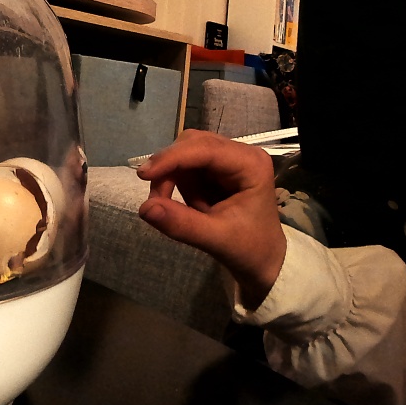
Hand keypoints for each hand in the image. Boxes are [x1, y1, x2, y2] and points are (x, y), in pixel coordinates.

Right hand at [136, 130, 285, 307]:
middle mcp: (239, 154)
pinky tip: (188, 205)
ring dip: (171, 177)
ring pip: (184, 153)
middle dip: (169, 169)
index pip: (205, 149)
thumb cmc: (249, 248)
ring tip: (175, 208)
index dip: (171, 158)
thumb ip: (182, 224)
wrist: (262, 260)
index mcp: (251, 164)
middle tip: (156, 199)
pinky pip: (184, 166)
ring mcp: (226, 159)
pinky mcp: (214, 169)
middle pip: (191, 144)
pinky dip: (175, 183)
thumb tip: (144, 209)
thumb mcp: (217, 240)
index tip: (143, 175)